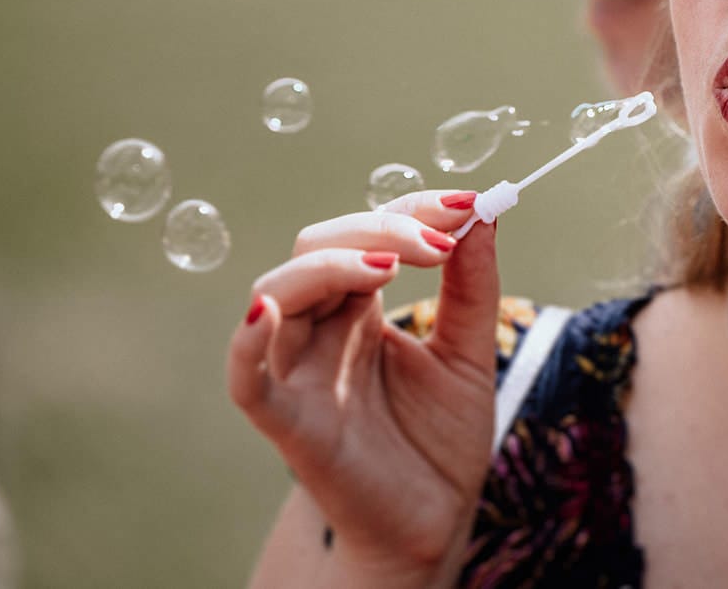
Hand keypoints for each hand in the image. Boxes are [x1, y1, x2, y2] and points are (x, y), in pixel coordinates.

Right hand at [227, 191, 498, 584]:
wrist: (434, 525)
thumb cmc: (440, 443)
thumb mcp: (470, 354)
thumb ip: (472, 287)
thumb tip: (483, 212)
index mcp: (361, 310)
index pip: (366, 234)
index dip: (409, 209)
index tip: (468, 202)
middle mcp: (322, 331)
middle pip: (319, 247)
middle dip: (379, 228)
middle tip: (440, 238)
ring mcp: (299, 372)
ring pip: (278, 291)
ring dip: (329, 265)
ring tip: (389, 265)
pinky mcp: (288, 422)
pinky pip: (245, 377)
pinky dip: (247, 341)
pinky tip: (270, 313)